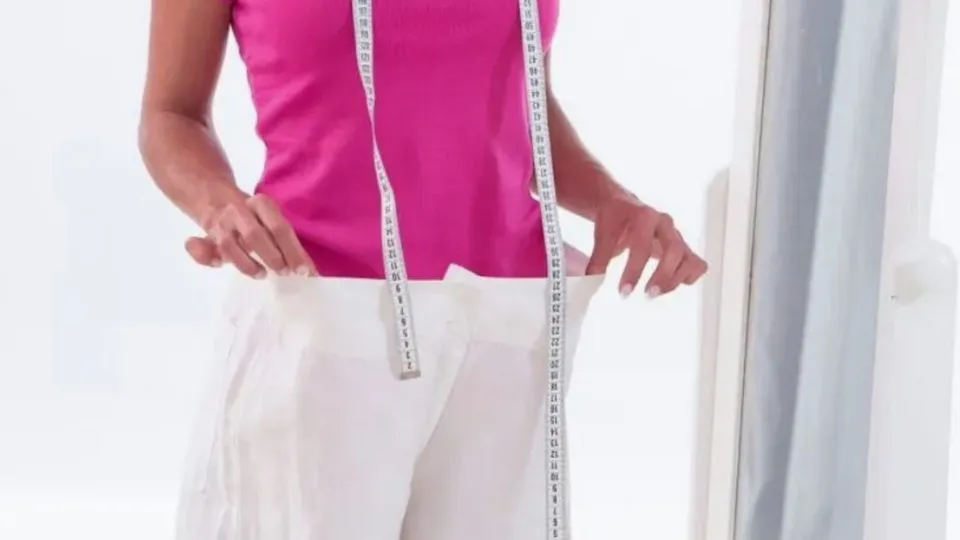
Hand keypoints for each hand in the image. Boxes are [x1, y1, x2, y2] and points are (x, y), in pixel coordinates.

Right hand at [185, 193, 316, 277]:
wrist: (217, 200)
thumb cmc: (256, 219)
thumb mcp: (272, 222)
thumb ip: (289, 245)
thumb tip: (311, 272)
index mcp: (261, 204)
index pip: (279, 227)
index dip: (292, 251)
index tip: (302, 271)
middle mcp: (239, 210)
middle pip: (254, 235)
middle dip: (271, 256)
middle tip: (284, 273)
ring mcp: (220, 223)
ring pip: (228, 245)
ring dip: (246, 264)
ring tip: (262, 274)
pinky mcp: (205, 236)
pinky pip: (200, 248)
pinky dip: (206, 257)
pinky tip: (218, 264)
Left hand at [585, 191, 706, 297]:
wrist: (624, 206)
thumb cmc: (615, 219)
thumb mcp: (603, 234)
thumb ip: (598, 258)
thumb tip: (591, 280)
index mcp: (645, 217)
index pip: (643, 245)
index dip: (634, 270)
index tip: (623, 291)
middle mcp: (665, 225)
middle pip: (675, 250)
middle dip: (663, 276)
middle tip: (647, 294)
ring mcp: (677, 236)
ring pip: (689, 258)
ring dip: (675, 280)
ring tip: (655, 293)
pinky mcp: (683, 248)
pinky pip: (697, 264)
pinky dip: (688, 276)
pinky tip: (671, 284)